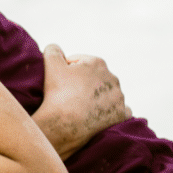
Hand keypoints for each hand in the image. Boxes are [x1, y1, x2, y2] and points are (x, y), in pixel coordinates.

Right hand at [33, 44, 130, 159]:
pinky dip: (110, 112)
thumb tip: (55, 48)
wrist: (66, 123)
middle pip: (94, 78)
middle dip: (83, 83)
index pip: (79, 62)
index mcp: (97, 63)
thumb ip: (53, 51)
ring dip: (97, 98)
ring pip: (108, 94)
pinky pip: (119, 111)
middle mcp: (112, 78)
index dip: (66, 70)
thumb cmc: (58, 93)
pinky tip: (100, 115)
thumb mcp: (50, 64)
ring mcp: (119, 97)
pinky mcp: (121, 115)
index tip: (58, 80)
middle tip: (67, 94)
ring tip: (80, 107)